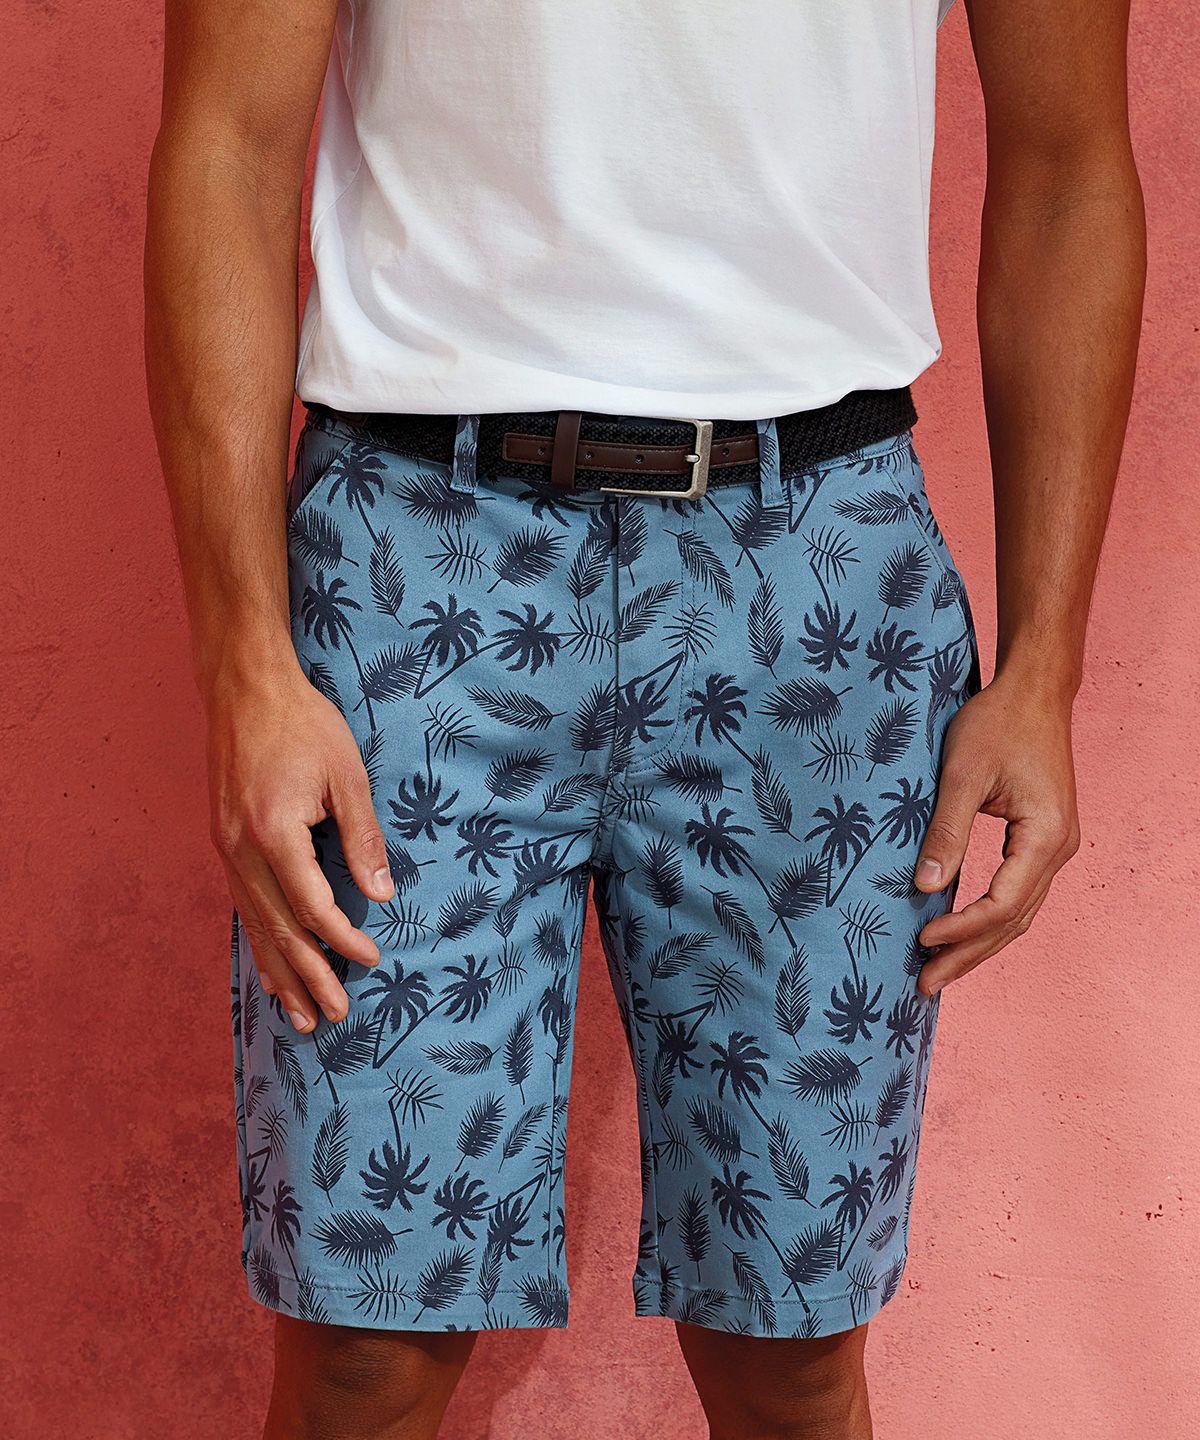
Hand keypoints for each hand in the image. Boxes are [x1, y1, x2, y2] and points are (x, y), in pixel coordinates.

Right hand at [207, 663, 393, 1031]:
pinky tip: (271, 964)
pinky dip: (259, 939)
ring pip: (254, 923)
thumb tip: (381, 894)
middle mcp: (241, 849)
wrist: (245, 689)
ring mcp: (226, 848)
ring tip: (300, 1016)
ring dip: (279, 971)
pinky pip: (243, 903)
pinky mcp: (224, 841)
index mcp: (274, 833)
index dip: (342, 939)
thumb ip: (363, 837)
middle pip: (277, 928)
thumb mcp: (347, 774)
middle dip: (308, 976)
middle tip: (335, 1016)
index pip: (311, 906)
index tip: (371, 959)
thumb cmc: (304, 724)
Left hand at [913, 672, 1080, 995]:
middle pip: (1014, 921)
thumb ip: (946, 830)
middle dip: (968, 955)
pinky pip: (1016, 894)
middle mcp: (1058, 849)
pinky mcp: (1041, 841)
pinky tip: (958, 934)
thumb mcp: (962, 772)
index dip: (962, 928)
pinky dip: (987, 920)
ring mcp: (1053, 847)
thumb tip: (923, 887)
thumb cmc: (997, 723)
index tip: (920, 938)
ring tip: (937, 972)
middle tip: (924, 986)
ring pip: (1018, 914)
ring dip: (978, 944)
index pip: (1003, 902)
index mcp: (1045, 835)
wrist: (1033, 693)